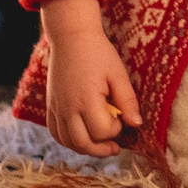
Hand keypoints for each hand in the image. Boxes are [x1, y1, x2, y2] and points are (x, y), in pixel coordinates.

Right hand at [39, 0, 140, 157]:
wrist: (71, 37)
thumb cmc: (98, 53)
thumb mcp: (118, 74)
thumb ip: (127, 100)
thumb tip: (137, 124)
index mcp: (86, 99)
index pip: (101, 131)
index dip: (115, 130)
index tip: (121, 119)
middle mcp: (68, 107)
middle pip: (82, 143)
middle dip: (100, 150)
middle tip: (114, 147)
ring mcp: (57, 107)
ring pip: (66, 142)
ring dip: (84, 148)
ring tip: (99, 144)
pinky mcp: (51, 105)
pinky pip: (55, 132)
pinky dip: (67, 141)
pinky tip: (81, 137)